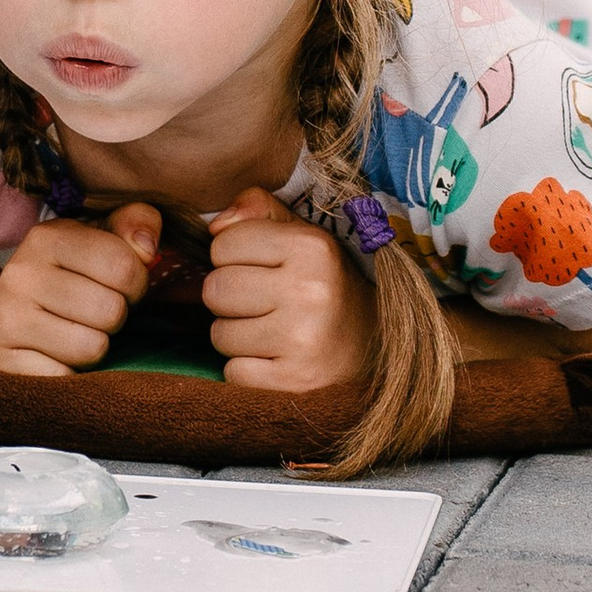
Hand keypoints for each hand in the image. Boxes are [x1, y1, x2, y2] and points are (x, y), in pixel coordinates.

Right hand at [0, 203, 161, 377]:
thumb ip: (136, 224)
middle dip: (116, 318)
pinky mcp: (0, 361)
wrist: (14, 319)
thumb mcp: (104, 240)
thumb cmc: (75, 278)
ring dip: (95, 348)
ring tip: (76, 334)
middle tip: (95, 314)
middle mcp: (19, 275)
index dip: (136, 284)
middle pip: (111, 310)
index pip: (124, 266)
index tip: (118, 286)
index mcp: (46, 238)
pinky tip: (57, 358)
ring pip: (92, 347)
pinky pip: (65, 378)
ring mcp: (5, 320)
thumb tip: (146, 247)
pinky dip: (71, 375)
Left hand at [203, 186, 377, 392]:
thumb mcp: (301, 235)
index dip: (233, 257)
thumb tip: (215, 224)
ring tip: (270, 330)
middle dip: (229, 298)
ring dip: (235, 335)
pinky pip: (233, 373)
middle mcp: (309, 291)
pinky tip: (275, 358)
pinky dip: (246, 368)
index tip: (260, 269)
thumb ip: (257, 211)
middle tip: (262, 303)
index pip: (222, 244)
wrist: (376, 344)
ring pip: (219, 334)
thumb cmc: (324, 283)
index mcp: (311, 247)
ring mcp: (304, 339)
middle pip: (215, 290)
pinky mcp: (296, 381)